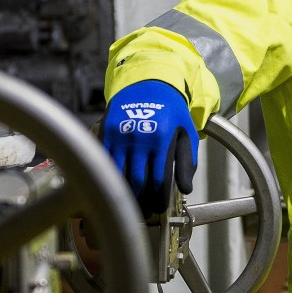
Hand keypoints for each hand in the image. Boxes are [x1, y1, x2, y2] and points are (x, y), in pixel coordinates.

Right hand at [101, 80, 197, 215]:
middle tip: (141, 210)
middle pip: (136, 181)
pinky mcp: (105, 129)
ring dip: (121, 190)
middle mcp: (139, 136)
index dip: (156, 199)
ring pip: (117, 173)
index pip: (157, 180)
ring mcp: (120, 133)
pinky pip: (103, 159)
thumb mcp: (186, 132)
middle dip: (139, 200)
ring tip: (127, 201)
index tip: (156, 209)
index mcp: (162, 138)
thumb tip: (186, 189)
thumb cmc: (171, 110)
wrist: (149, 82)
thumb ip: (187, 161)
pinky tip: (112, 183)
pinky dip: (107, 173)